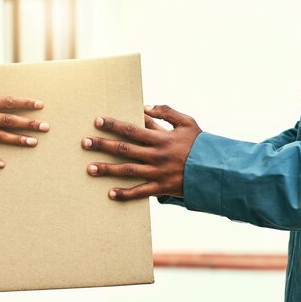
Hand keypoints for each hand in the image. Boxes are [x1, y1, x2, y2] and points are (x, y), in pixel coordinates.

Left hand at [81, 105, 201, 200]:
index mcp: (161, 138)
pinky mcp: (161, 187)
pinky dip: (125, 194)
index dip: (113, 125)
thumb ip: (166, 112)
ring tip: (89, 168)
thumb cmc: (200, 144)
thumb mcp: (187, 123)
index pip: (132, 129)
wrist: (217, 170)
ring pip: (127, 170)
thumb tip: (144, 108)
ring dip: (107, 169)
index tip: (97, 121)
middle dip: (102, 145)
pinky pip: (140, 192)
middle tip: (84, 142)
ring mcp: (158, 172)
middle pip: (124, 149)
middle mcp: (157, 155)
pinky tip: (110, 194)